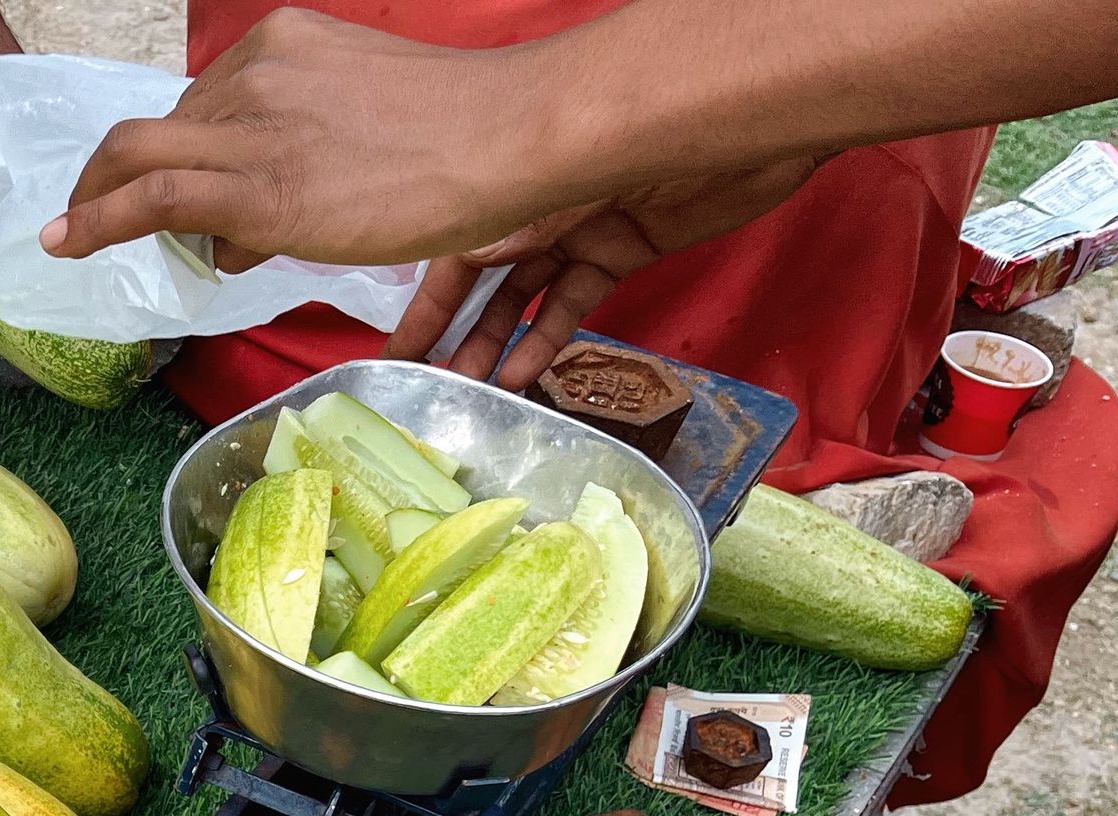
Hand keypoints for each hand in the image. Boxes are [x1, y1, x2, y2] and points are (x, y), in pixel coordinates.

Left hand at [42, 11, 538, 271]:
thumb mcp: (365, 117)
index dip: (183, 156)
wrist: (510, 134)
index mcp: (284, 44)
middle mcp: (256, 72)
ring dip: (101, 201)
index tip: (172, 194)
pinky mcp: (257, 186)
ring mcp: (253, 126)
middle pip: (163, 127)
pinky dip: (95, 221)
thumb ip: (306, 147)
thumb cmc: (461, 135)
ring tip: (74, 235)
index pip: (204, 103)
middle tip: (103, 216)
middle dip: (124, 176)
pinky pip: (151, 198)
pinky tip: (65, 242)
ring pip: (141, 159)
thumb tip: (252, 223)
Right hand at [382, 162, 817, 388]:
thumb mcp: (543, 187)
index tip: (395, 358)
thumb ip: (498, 228)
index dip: (419, 310)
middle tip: (434, 390)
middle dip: (453, 334)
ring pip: (523, 296)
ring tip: (475, 394)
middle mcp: (532, 205)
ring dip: (497, 346)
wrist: (722, 119)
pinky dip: (549, 338)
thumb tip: (457, 268)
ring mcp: (578, 226)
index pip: (444, 257)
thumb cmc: (627, 137)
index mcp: (503, 185)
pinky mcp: (623, 245)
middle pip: (479, 280)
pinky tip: (526, 373)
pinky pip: (574, 300)